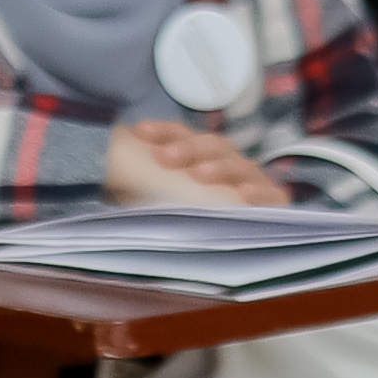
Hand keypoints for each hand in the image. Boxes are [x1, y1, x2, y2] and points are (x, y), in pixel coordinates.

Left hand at [102, 117, 288, 209]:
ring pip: (239, 165)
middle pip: (213, 145)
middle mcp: (225, 163)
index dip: (164, 130)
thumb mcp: (151, 201)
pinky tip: (245, 196)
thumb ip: (134, 188)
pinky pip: (273, 194)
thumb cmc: (177, 218)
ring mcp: (250, 180)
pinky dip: (261, 193)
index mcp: (196, 154)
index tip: (141, 132)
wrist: (236, 246)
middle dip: (190, 148)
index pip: (181, 134)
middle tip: (166, 158)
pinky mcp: (272, 202)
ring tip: (202, 175)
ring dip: (220, 168)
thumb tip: (105, 171)